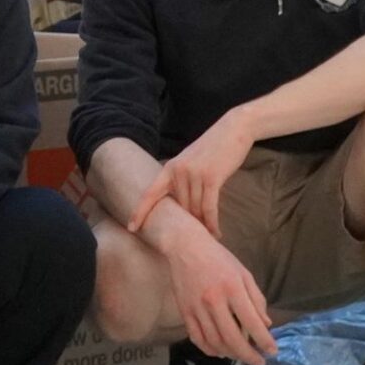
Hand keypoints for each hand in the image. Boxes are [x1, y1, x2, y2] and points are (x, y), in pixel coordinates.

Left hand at [129, 111, 255, 235]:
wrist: (233, 129)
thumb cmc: (213, 149)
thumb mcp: (190, 161)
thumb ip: (182, 180)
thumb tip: (180, 207)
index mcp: (170, 168)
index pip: (150, 193)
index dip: (139, 211)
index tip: (131, 228)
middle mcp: (178, 171)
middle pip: (180, 208)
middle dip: (189, 223)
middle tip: (197, 235)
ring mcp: (194, 174)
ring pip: (195, 210)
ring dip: (203, 226)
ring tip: (209, 236)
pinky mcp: (211, 178)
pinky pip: (209, 208)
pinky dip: (212, 223)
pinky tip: (216, 233)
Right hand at [163, 228, 275, 364]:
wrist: (185, 247)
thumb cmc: (219, 258)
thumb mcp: (243, 273)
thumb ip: (256, 299)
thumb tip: (266, 324)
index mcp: (233, 288)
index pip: (252, 322)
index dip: (264, 340)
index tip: (272, 351)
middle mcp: (214, 300)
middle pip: (232, 338)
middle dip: (248, 355)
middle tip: (259, 363)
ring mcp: (197, 308)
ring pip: (215, 341)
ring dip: (231, 354)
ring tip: (241, 357)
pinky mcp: (184, 312)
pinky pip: (197, 338)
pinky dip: (210, 350)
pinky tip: (220, 352)